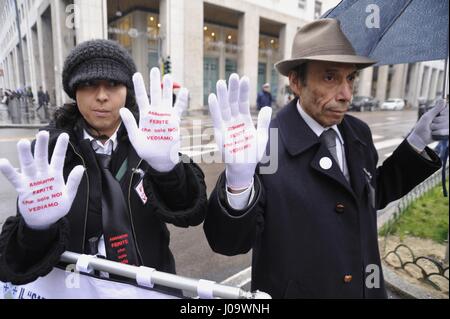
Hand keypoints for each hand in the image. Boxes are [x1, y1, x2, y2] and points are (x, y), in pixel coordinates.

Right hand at [0, 131, 83, 229]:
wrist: (44, 220)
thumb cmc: (57, 207)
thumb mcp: (68, 195)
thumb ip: (73, 182)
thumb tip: (81, 168)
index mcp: (55, 175)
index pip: (58, 157)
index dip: (61, 147)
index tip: (65, 134)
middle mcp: (43, 174)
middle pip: (42, 157)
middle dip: (42, 145)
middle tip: (43, 133)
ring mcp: (32, 180)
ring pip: (28, 164)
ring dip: (25, 154)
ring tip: (23, 142)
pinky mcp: (23, 188)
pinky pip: (14, 178)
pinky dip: (9, 171)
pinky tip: (3, 162)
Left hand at [120, 68, 187, 171]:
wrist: (160, 159)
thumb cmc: (146, 150)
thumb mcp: (135, 137)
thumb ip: (130, 123)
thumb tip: (122, 109)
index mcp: (145, 115)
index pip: (141, 97)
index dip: (139, 86)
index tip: (136, 74)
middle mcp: (156, 113)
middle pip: (155, 93)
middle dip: (155, 82)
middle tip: (155, 69)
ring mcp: (166, 116)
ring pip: (168, 98)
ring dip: (168, 87)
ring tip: (168, 76)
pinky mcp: (175, 121)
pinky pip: (180, 108)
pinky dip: (182, 100)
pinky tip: (184, 91)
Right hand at [208, 74, 271, 189]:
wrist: (244, 169)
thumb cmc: (252, 154)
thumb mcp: (262, 137)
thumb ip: (263, 122)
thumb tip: (267, 107)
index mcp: (244, 121)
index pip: (243, 103)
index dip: (244, 92)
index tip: (244, 79)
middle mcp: (234, 122)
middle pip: (233, 102)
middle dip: (233, 89)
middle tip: (233, 75)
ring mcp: (226, 127)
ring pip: (224, 108)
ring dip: (222, 95)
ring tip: (220, 82)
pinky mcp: (220, 134)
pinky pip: (217, 119)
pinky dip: (214, 109)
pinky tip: (213, 98)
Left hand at [407, 98, 448, 150]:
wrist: (420, 138)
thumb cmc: (422, 126)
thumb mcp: (428, 116)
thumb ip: (436, 109)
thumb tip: (443, 99)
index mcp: (441, 114)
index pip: (448, 109)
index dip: (445, 111)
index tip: (441, 113)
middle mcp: (445, 119)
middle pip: (446, 117)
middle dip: (437, 121)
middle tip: (431, 124)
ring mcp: (446, 126)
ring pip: (444, 124)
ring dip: (435, 127)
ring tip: (431, 129)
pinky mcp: (446, 133)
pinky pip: (444, 131)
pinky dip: (437, 132)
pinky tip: (433, 133)